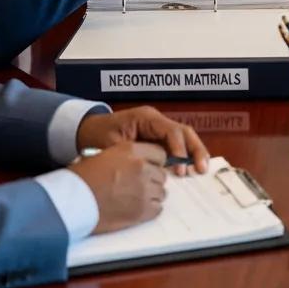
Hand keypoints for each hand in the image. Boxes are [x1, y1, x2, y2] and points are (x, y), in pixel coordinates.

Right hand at [70, 141, 167, 233]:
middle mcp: (142, 167)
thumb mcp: (105, 155)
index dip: (154, 162)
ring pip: (161, 191)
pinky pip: (157, 208)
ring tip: (134, 198)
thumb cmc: (81, 179)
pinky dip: (150, 209)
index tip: (149, 168)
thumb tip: (141, 163)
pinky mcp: (142, 210)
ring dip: (151, 194)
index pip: (160, 154)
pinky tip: (136, 208)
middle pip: (161, 174)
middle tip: (137, 186)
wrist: (70, 202)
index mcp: (132, 150)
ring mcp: (144, 189)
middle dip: (152, 179)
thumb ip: (128, 157)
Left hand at [77, 106, 209, 175]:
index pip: (171, 131)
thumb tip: (157, 170)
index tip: (181, 169)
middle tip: (201, 168)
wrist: (86, 130)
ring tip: (201, 169)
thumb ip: (135, 155)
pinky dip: (186, 155)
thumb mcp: (113, 147)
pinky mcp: (157, 137)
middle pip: (184, 131)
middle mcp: (156, 120)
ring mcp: (158, 127)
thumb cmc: (97, 137)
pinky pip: (176, 144)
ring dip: (194, 152)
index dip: (179, 150)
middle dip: (195, 149)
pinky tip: (191, 167)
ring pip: (184, 137)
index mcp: (146, 118)